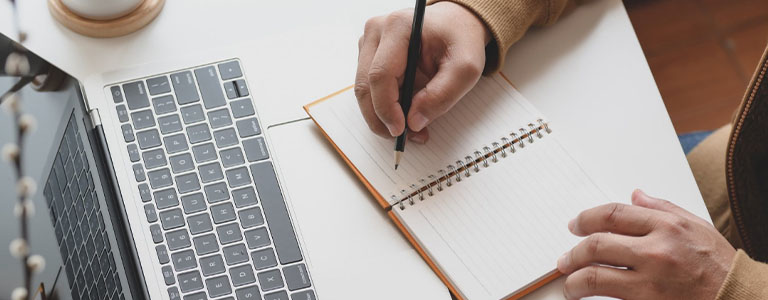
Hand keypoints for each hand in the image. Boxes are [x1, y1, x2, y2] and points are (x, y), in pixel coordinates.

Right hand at [355, 2, 490, 142]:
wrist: (455, 24)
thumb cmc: (460, 40)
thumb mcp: (465, 68)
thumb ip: (442, 95)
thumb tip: (414, 122)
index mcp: (398, 27)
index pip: (380, 75)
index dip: (386, 108)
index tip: (401, 130)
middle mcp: (376, 31)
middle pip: (365, 86)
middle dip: (381, 119)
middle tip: (404, 138)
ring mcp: (369, 42)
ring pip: (364, 91)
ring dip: (382, 117)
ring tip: (411, 129)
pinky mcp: (369, 55)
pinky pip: (369, 89)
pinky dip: (384, 108)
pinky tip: (404, 115)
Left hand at [557, 190, 735, 299]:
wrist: (739, 299)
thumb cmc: (719, 265)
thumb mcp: (696, 227)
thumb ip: (663, 208)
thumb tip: (635, 194)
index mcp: (666, 225)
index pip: (612, 214)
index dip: (586, 218)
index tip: (575, 226)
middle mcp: (656, 250)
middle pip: (597, 244)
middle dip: (573, 252)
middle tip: (565, 259)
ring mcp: (651, 281)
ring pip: (595, 276)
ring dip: (574, 281)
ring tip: (570, 284)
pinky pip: (610, 299)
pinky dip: (593, 299)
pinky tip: (587, 298)